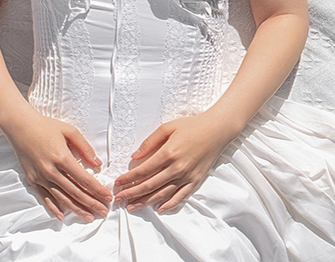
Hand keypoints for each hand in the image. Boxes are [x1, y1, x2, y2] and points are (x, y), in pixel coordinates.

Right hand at [2, 109, 111, 220]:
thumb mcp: (69, 131)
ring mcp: (41, 177)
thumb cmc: (45, 126)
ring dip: (77, 209)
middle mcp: (51, 171)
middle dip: (92, 203)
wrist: (19, 126)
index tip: (108, 197)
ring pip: (62, 198)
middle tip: (103, 211)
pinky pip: (44, 198)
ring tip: (89, 217)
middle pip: (75, 192)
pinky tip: (62, 216)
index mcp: (62, 157)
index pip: (84, 179)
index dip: (98, 190)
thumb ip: (85, 148)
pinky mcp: (32, 180)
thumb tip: (97, 163)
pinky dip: (54, 208)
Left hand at [113, 114, 235, 212]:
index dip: (128, 179)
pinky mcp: (195, 181)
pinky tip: (158, 209)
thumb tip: (135, 156)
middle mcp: (177, 168)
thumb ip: (150, 142)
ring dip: (145, 202)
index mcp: (168, 153)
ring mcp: (187, 176)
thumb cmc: (192, 126)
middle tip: (119, 199)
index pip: (143, 171)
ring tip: (132, 206)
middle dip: (132, 193)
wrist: (217, 130)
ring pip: (162, 194)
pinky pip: (180, 197)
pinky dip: (169, 204)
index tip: (117, 183)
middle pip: (149, 185)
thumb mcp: (168, 127)